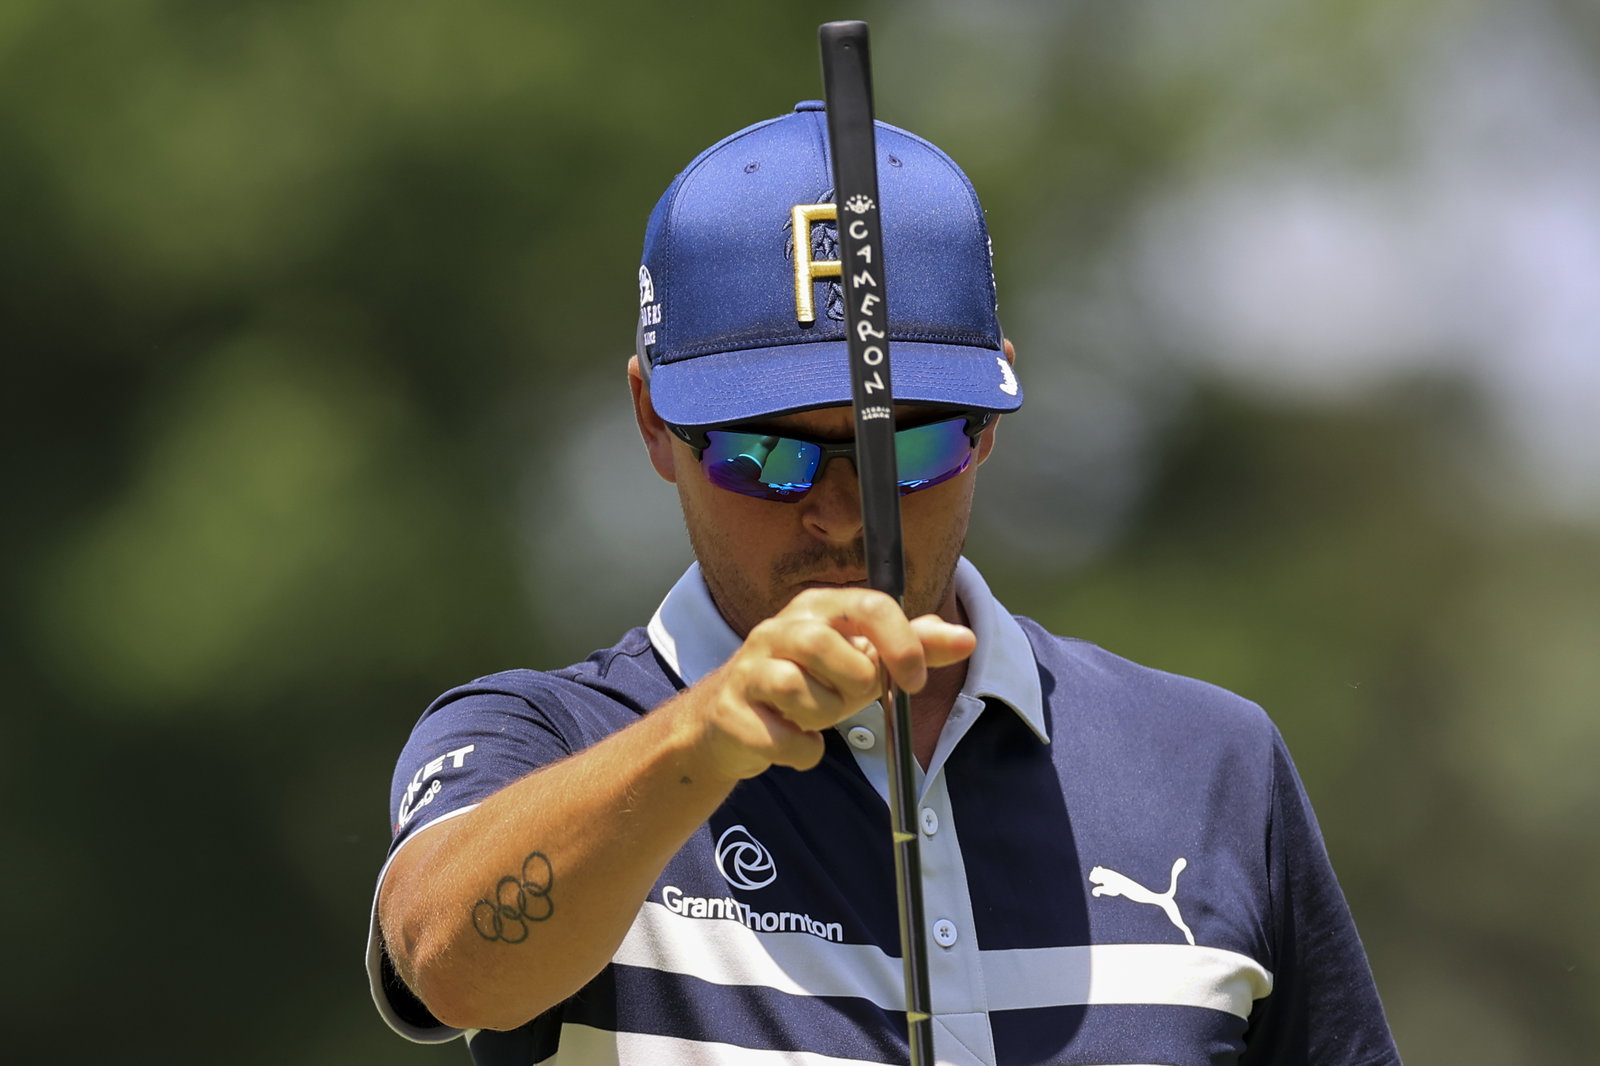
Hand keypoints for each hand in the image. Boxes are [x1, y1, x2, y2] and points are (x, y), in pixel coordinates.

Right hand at [686, 587, 975, 781]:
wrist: (731, 722)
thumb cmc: (807, 684)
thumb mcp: (861, 661)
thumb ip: (912, 647)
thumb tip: (966, 638)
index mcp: (819, 607)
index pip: (870, 605)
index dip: (901, 644)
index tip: (915, 681)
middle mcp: (779, 628)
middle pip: (826, 646)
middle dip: (852, 683)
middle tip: (850, 698)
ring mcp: (749, 667)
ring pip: (800, 691)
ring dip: (822, 717)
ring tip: (814, 717)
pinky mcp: (730, 710)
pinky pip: (783, 739)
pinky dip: (802, 752)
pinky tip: (795, 742)